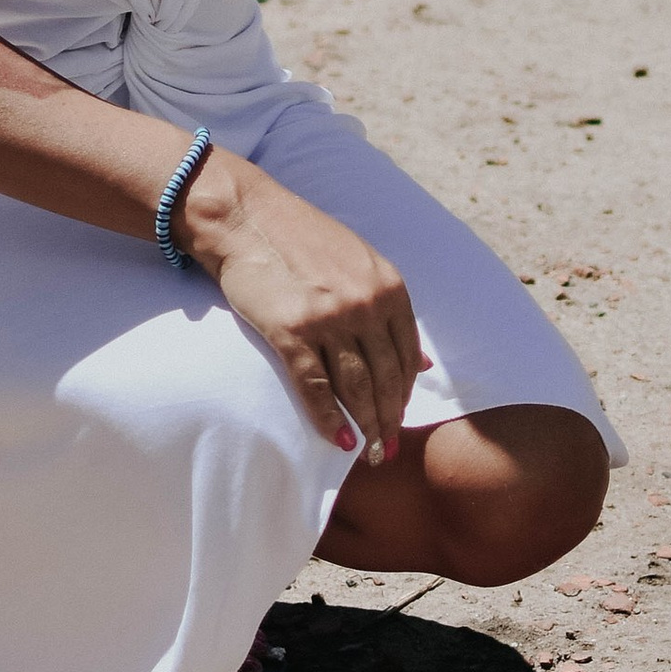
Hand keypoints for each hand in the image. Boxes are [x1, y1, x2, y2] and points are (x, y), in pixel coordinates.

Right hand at [180, 162, 427, 460]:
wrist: (245, 217)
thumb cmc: (300, 238)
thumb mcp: (361, 263)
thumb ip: (391, 309)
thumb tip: (425, 363)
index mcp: (388, 287)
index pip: (407, 355)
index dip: (405, 393)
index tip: (399, 416)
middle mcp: (365, 304)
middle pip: (386, 378)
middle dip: (389, 420)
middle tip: (388, 451)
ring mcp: (329, 319)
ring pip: (356, 388)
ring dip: (365, 427)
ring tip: (370, 454)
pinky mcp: (291, 331)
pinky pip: (315, 387)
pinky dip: (328, 419)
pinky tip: (337, 440)